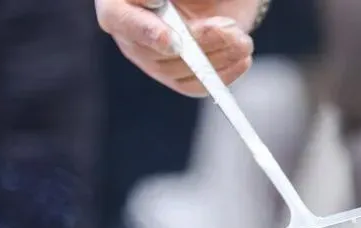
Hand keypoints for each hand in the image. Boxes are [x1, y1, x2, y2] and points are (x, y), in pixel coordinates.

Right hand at [96, 0, 256, 96]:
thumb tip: (159, 3)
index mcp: (118, 3)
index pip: (120, 19)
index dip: (145, 31)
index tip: (172, 38)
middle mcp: (130, 34)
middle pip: (156, 50)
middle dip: (198, 40)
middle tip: (227, 27)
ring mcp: (152, 59)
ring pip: (179, 70)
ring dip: (216, 56)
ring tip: (242, 40)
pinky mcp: (176, 76)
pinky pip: (194, 86)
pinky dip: (221, 76)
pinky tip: (242, 59)